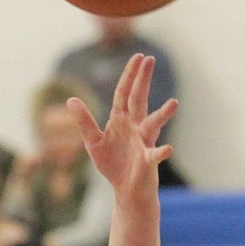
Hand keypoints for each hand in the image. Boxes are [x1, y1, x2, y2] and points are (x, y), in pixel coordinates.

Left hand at [68, 54, 176, 204]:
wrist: (126, 189)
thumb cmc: (112, 163)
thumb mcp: (93, 142)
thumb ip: (84, 121)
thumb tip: (71, 99)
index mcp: (122, 120)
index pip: (124, 93)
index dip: (129, 76)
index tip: (138, 56)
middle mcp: (135, 126)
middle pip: (139, 99)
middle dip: (143, 80)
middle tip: (150, 59)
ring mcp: (144, 141)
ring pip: (153, 125)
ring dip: (163, 115)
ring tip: (174, 104)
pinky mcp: (148, 160)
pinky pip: (156, 155)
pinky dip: (161, 152)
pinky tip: (167, 150)